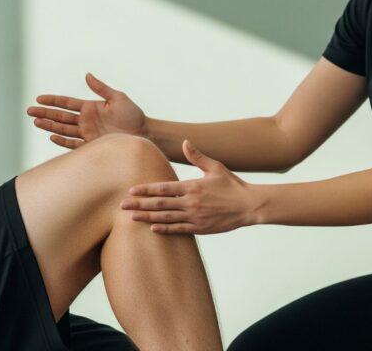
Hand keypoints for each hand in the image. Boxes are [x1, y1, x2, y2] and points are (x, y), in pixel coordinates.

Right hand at [27, 73, 145, 148]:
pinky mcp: (91, 146)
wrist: (143, 134)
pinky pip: (73, 144)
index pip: (66, 103)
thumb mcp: (118, 98)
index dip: (53, 101)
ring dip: (49, 126)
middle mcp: (86, 120)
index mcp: (90, 107)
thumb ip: (101, 88)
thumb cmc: (133, 115)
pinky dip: (62, 141)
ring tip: (35, 122)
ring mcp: (87, 134)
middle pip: (60, 116)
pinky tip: (51, 136)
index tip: (39, 98)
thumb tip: (87, 75)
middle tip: (29, 111)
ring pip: (63, 129)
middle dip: (45, 113)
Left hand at [120, 140, 258, 234]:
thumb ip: (197, 156)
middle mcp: (191, 202)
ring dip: (147, 217)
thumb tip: (185, 142)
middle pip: (159, 204)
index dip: (146, 190)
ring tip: (131, 217)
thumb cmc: (232, 185)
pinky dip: (165, 229)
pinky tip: (152, 228)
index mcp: (192, 186)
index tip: (131, 190)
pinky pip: (178, 229)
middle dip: (139, 204)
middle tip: (122, 205)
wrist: (249, 205)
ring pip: (165, 218)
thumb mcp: (215, 167)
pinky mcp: (200, 228)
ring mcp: (195, 217)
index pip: (163, 188)